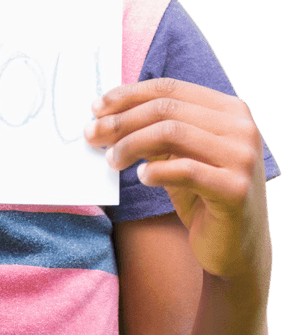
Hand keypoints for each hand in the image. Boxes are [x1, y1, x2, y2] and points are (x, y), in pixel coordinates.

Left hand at [84, 77, 270, 282]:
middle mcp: (242, 128)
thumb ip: (153, 130)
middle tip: (92, 135)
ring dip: (131, 144)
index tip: (97, 107)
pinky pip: (184, 170)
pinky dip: (155, 171)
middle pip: (166, 108)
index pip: (170, 88)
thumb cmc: (202, 195)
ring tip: (112, 160)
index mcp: (230, 109)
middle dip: (121, 120)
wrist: (234, 246)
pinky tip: (141, 177)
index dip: (128, 95)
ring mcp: (243, 157)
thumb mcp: (177, 154)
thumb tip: (105, 114)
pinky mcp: (235, 189)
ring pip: (171, 132)